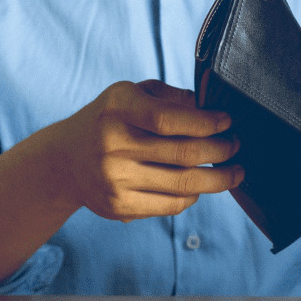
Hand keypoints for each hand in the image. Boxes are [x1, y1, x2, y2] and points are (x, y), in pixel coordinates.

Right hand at [56, 79, 242, 220]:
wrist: (63, 160)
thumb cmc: (108, 121)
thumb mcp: (129, 95)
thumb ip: (168, 97)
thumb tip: (210, 107)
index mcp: (117, 109)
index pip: (170, 119)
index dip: (207, 123)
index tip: (228, 122)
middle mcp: (112, 144)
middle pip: (185, 153)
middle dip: (222, 150)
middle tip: (236, 147)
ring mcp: (114, 178)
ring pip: (184, 184)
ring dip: (219, 179)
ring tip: (234, 172)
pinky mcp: (118, 205)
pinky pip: (171, 204)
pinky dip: (193, 196)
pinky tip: (200, 187)